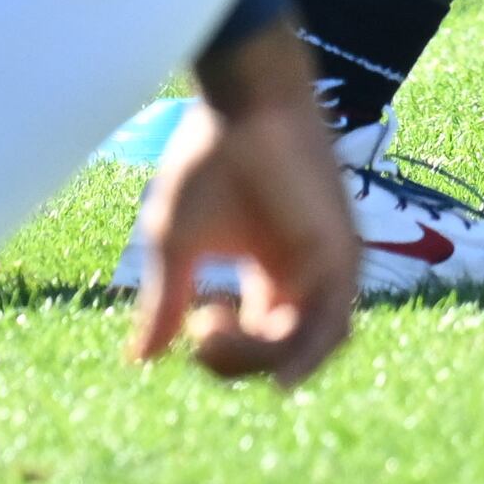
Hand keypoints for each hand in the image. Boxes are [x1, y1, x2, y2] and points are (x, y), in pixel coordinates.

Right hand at [125, 22, 358, 388]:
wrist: (244, 104)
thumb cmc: (209, 161)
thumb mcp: (177, 243)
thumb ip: (167, 301)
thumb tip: (141, 360)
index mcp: (270, 275)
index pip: (254, 344)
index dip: (220, 355)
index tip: (191, 322)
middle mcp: (304, 277)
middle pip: (280, 353)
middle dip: (235, 361)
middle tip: (200, 327)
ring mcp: (328, 266)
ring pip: (310, 348)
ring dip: (263, 360)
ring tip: (217, 333)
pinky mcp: (341, 253)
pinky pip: (334, 326)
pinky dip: (307, 358)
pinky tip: (279, 379)